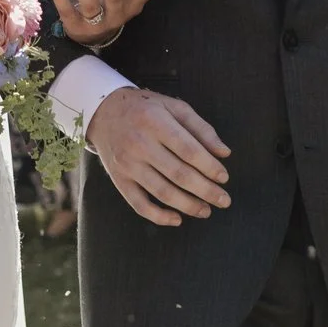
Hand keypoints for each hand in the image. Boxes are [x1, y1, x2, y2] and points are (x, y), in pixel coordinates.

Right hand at [87, 87, 229, 224]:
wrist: (103, 112)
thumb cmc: (145, 109)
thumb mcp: (173, 107)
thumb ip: (201, 128)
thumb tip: (224, 153)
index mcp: (155, 122)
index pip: (188, 150)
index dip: (209, 166)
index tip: (224, 178)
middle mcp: (140, 144)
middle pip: (178, 174)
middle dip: (205, 190)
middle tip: (223, 200)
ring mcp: (128, 164)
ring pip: (162, 192)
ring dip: (188, 205)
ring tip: (206, 210)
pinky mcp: (119, 179)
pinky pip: (139, 204)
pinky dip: (159, 216)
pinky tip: (177, 219)